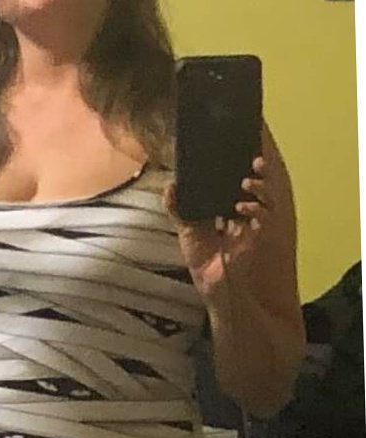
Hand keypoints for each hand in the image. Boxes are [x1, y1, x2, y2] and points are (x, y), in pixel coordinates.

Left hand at [164, 148, 274, 299]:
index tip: (235, 148)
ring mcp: (252, 225)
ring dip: (261, 185)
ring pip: (266, 197)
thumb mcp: (187, 232)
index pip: (234, 182)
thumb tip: (171, 185)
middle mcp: (242, 214)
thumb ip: (178, 208)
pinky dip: (256, 209)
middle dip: (258, 168)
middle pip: (255, 184)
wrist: (215, 289)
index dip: (238, 165)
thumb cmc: (204, 263)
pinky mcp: (257, 238)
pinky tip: (243, 206)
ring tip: (249, 177)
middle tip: (253, 156)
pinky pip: (265, 218)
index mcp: (226, 209)